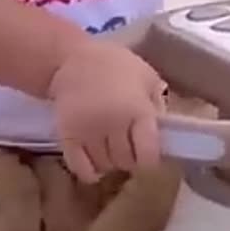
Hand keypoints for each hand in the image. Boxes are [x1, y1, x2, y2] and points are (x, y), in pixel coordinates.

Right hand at [48, 39, 167, 182]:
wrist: (71, 58)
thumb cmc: (114, 64)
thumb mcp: (147, 76)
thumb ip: (157, 104)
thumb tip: (162, 133)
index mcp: (137, 110)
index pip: (148, 155)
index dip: (149, 160)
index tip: (148, 155)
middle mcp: (113, 124)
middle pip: (126, 162)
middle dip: (130, 160)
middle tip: (128, 150)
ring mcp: (88, 132)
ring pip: (105, 165)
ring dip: (110, 163)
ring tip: (111, 151)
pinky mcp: (67, 136)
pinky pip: (80, 168)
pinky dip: (89, 172)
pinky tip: (94, 164)